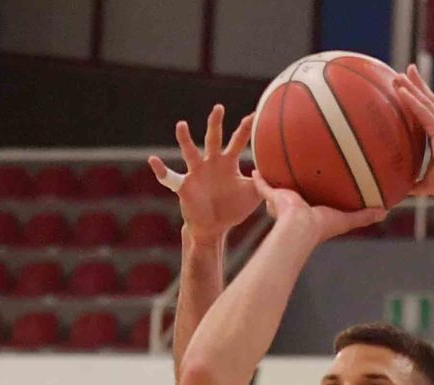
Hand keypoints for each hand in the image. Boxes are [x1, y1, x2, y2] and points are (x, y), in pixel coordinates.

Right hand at [149, 105, 260, 244]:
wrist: (214, 227)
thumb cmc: (233, 209)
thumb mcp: (253, 196)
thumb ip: (265, 183)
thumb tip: (280, 173)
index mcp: (227, 162)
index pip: (238, 141)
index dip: (245, 129)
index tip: (254, 114)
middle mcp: (211, 162)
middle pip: (213, 138)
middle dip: (216, 124)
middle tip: (219, 108)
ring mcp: (196, 173)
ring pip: (190, 152)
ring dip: (185, 139)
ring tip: (182, 125)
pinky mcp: (184, 186)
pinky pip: (170, 177)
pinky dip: (161, 170)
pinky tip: (153, 161)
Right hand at [255, 173, 385, 241]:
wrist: (299, 227)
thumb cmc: (321, 226)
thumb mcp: (346, 219)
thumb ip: (364, 216)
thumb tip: (386, 211)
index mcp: (312, 211)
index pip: (317, 200)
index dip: (319, 194)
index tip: (322, 185)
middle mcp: (297, 206)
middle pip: (297, 193)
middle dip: (298, 184)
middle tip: (300, 173)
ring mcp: (283, 201)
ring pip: (279, 187)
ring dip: (278, 177)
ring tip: (276, 163)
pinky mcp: (272, 196)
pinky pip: (263, 185)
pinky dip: (260, 178)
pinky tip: (255, 168)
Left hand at [389, 65, 433, 196]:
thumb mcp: (425, 183)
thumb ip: (414, 183)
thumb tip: (401, 190)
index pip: (429, 111)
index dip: (420, 97)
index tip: (411, 85)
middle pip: (429, 99)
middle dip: (418, 83)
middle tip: (407, 69)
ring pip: (424, 101)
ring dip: (411, 87)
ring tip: (399, 75)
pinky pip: (422, 112)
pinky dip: (411, 100)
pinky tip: (401, 90)